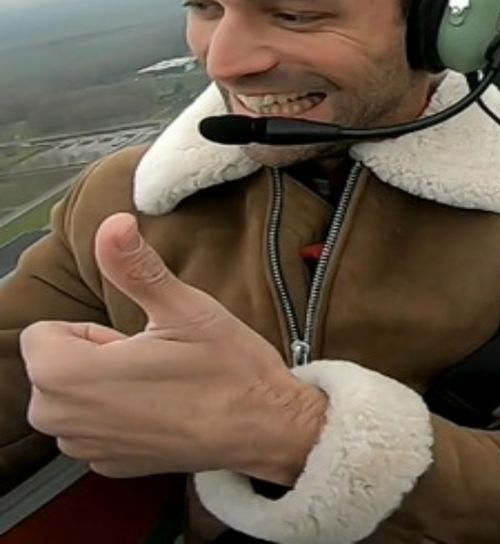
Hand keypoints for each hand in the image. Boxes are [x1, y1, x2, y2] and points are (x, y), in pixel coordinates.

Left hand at [20, 212, 325, 482]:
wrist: (267, 428)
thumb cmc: (230, 371)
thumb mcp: (185, 309)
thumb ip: (135, 267)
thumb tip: (113, 223)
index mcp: (68, 375)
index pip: (42, 334)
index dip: (93, 330)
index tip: (135, 339)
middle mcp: (62, 420)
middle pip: (53, 368)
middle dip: (93, 359)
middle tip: (153, 360)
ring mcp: (85, 448)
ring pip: (72, 400)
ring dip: (104, 390)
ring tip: (160, 387)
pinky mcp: (109, 466)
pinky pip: (95, 429)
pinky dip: (120, 419)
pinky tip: (164, 412)